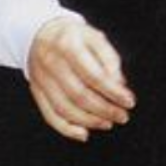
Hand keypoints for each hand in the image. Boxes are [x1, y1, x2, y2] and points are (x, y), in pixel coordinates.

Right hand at [27, 17, 136, 141]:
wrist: (41, 33)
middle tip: (122, 116)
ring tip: (108, 123)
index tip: (129, 101)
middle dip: (104, 110)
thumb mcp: (95, 37)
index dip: (113, 92)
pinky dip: (67, 129)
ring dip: (89, 121)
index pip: (93, 75)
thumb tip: (119, 85)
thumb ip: (109, 59)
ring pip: (65, 108)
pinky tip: (84, 133)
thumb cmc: (74, 37)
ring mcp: (41, 78)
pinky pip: (49, 115)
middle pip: (79, 95)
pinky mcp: (36, 91)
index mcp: (68, 45)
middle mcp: (51, 62)